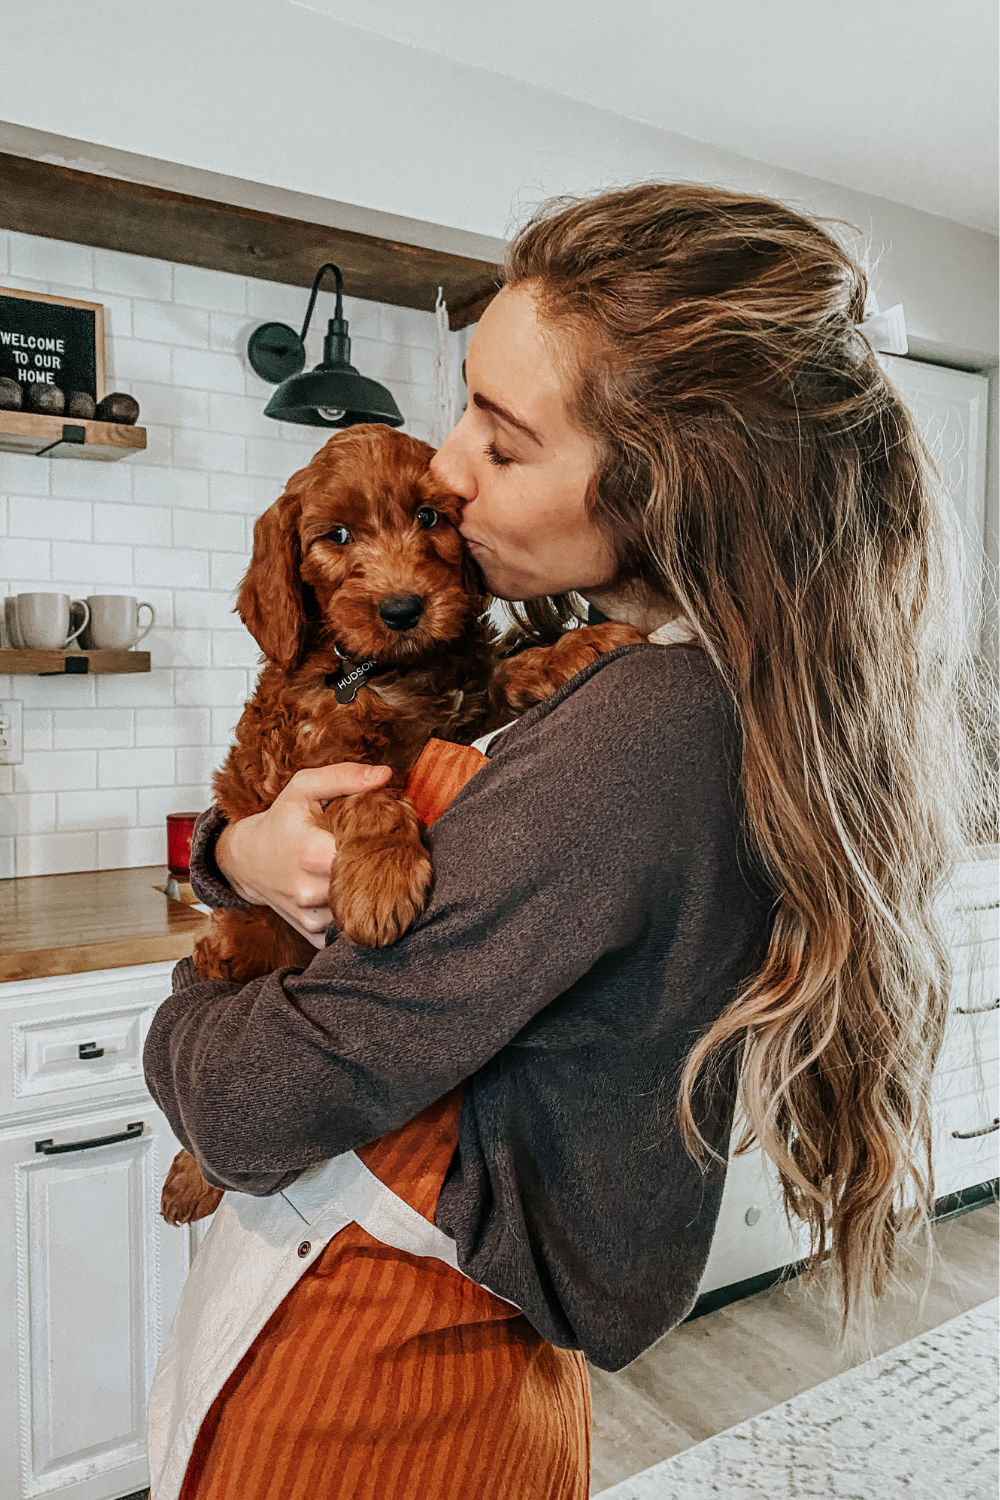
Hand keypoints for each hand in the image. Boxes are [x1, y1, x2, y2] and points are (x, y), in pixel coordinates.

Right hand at [215, 764, 391, 947]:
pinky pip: (345, 928)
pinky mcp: (311, 932)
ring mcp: (310, 915)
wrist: (246, 860)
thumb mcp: (303, 788)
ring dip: (366, 893)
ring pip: (359, 907)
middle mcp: (310, 890)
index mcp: (313, 852)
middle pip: (367, 884)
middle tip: (380, 855)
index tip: (388, 836)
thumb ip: (344, 777)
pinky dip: (351, 913)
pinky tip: (346, 894)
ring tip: (360, 873)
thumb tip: (386, 774)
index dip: (383, 845)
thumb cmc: (279, 821)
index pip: (367, 855)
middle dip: (378, 869)